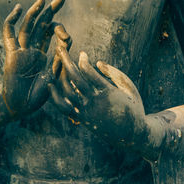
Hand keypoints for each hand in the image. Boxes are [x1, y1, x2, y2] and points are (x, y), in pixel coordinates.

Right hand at [0, 0, 65, 119]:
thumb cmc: (37, 96)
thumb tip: (66, 44)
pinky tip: (18, 9)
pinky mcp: (11, 54)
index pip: (52, 34)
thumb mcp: (55, 78)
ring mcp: (21, 50)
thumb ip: (60, 62)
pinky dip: (11, 20)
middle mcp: (33, 49)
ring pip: (28, 26)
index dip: (61, 30)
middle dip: (51, 9)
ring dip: (35, 12)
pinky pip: (9, 34)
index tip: (67, 38)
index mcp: (44, 55)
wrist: (21, 107)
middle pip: (42, 24)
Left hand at [50, 46, 164, 159]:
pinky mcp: (82, 119)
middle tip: (60, 48)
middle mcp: (95, 102)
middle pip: (75, 78)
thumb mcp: (129, 87)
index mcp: (108, 93)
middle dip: (66, 61)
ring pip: (67, 91)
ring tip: (57, 65)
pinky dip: (55, 96)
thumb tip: (97, 62)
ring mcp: (87, 111)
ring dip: (60, 76)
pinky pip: (64, 108)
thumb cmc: (133, 107)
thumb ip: (114, 73)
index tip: (82, 53)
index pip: (89, 72)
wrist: (131, 135)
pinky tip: (51, 86)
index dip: (83, 60)